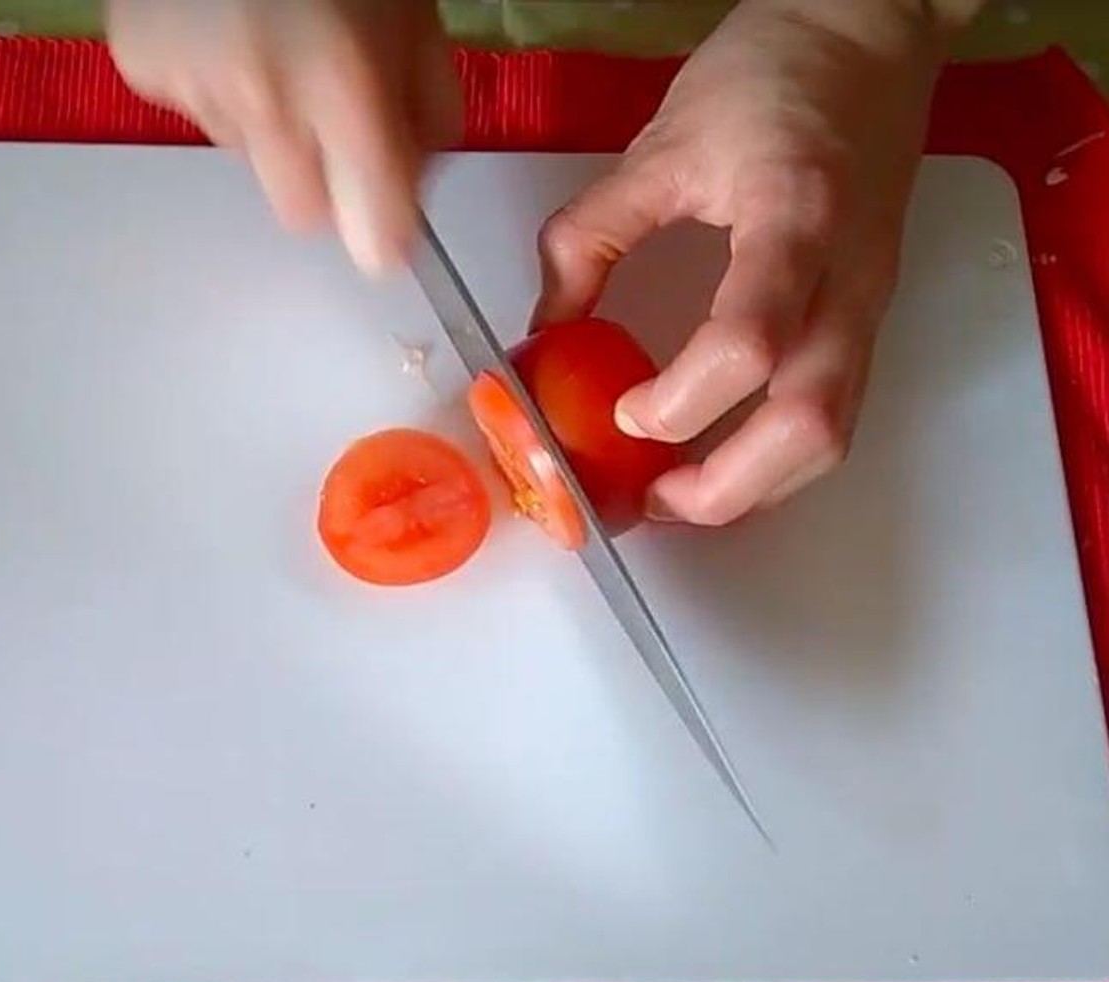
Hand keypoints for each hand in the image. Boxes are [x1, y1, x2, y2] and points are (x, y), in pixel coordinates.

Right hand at [105, 0, 460, 276]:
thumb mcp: (416, 13)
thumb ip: (428, 108)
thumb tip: (418, 183)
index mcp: (345, 85)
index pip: (373, 236)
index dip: (384, 235)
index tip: (389, 226)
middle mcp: (266, 103)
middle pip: (302, 214)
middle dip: (324, 182)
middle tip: (333, 114)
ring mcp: (194, 89)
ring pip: (249, 159)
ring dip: (271, 124)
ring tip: (275, 39)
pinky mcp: (143, 69)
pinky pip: (200, 113)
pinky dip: (219, 86)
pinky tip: (227, 26)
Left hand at [533, 0, 971, 525]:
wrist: (872, 34)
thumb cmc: (774, 73)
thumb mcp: (660, 145)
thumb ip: (590, 238)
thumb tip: (545, 328)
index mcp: (791, 219)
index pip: (748, 342)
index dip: (681, 399)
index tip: (624, 411)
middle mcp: (845, 276)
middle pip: (809, 423)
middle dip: (724, 487)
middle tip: (650, 501)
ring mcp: (869, 303)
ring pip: (833, 434)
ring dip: (754, 487)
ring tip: (678, 494)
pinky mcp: (870, 314)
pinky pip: (836, 411)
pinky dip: (775, 456)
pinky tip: (720, 457)